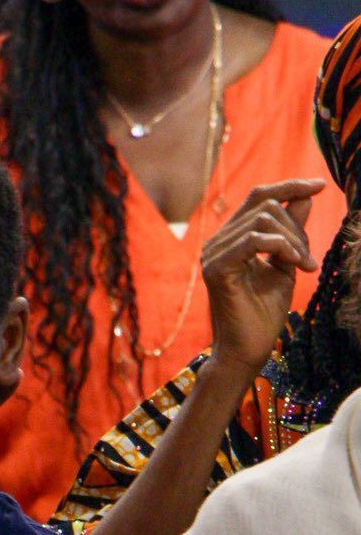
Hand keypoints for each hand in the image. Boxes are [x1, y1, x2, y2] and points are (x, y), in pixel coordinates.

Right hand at [201, 179, 321, 379]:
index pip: (257, 196)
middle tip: (309, 259)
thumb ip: (292, 231)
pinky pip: (254, 239)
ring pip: (263, 219)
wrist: (248, 348)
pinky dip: (280, 246)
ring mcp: (213, 253)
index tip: (320, 185)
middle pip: (264, 204)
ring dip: (293, 240)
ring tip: (303, 266)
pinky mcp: (217, 268)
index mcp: (231, 238)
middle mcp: (217, 241)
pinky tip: (294, 264)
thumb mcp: (285, 263)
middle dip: (296, 227)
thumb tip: (305, 197)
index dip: (289, 186)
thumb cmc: (263, 313)